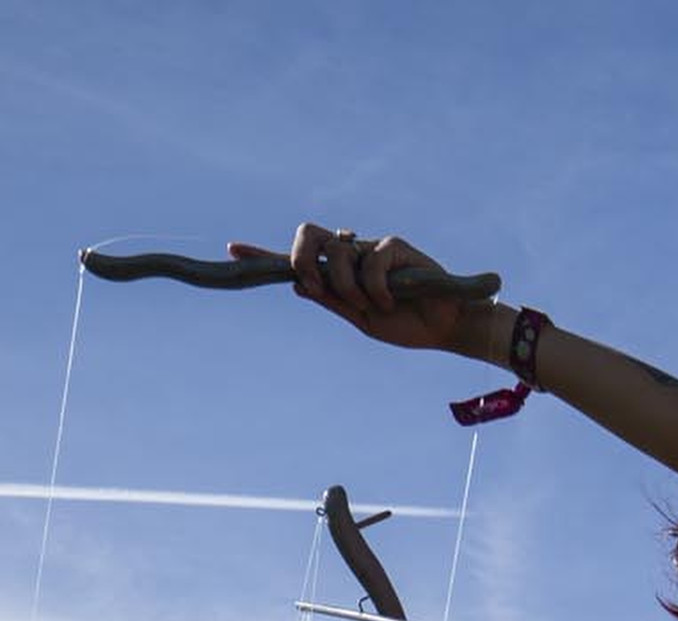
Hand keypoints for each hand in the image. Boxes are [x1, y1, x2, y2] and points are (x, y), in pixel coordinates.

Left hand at [230, 225, 495, 356]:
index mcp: (338, 274)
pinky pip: (368, 261)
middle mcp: (350, 255)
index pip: (298, 258)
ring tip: (374, 304)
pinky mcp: (394, 247)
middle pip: (308, 236)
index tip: (233, 251)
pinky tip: (392, 299)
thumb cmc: (406, 325)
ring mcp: (371, 249)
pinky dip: (375, 286)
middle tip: (316, 285)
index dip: (264, 254)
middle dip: (302, 257)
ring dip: (348, 285)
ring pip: (336, 252)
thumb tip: (298, 284)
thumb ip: (332, 300)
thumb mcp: (361, 319)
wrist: (445, 328)